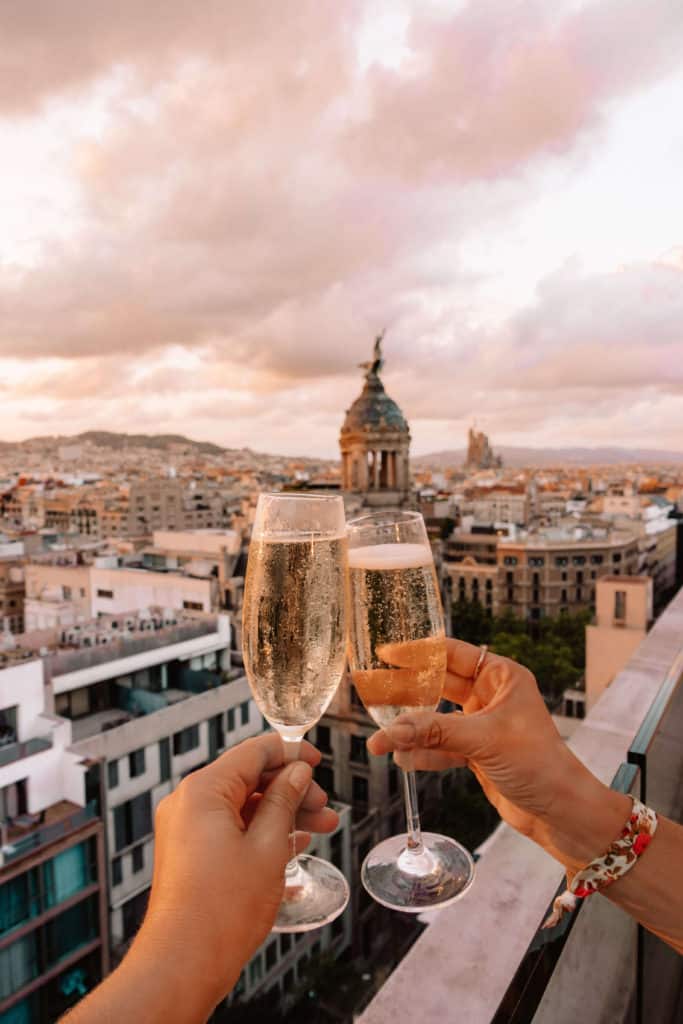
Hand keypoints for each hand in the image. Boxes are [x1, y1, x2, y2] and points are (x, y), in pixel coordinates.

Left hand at [133, 733, 337, 1016]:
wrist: (183, 963)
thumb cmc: (222, 909)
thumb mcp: (267, 846)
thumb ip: (284, 801)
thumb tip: (297, 773)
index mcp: (203, 791)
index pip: (253, 753)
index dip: (290, 753)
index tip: (317, 760)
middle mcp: (189, 803)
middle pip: (249, 779)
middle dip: (291, 791)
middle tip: (324, 807)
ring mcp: (186, 830)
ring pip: (243, 807)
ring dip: (281, 814)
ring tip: (321, 829)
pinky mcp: (190, 854)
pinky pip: (230, 829)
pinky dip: (260, 832)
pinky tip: (294, 844)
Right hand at [367, 638, 629, 871]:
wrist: (562, 813)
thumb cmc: (539, 763)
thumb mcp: (484, 740)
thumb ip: (434, 733)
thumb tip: (388, 733)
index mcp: (502, 677)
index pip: (452, 654)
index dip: (418, 652)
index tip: (386, 651)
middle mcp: (492, 697)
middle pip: (438, 685)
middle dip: (407, 691)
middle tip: (373, 692)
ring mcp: (483, 726)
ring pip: (436, 720)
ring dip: (411, 729)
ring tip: (381, 737)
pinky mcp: (478, 754)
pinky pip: (441, 747)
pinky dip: (423, 754)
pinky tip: (402, 759)